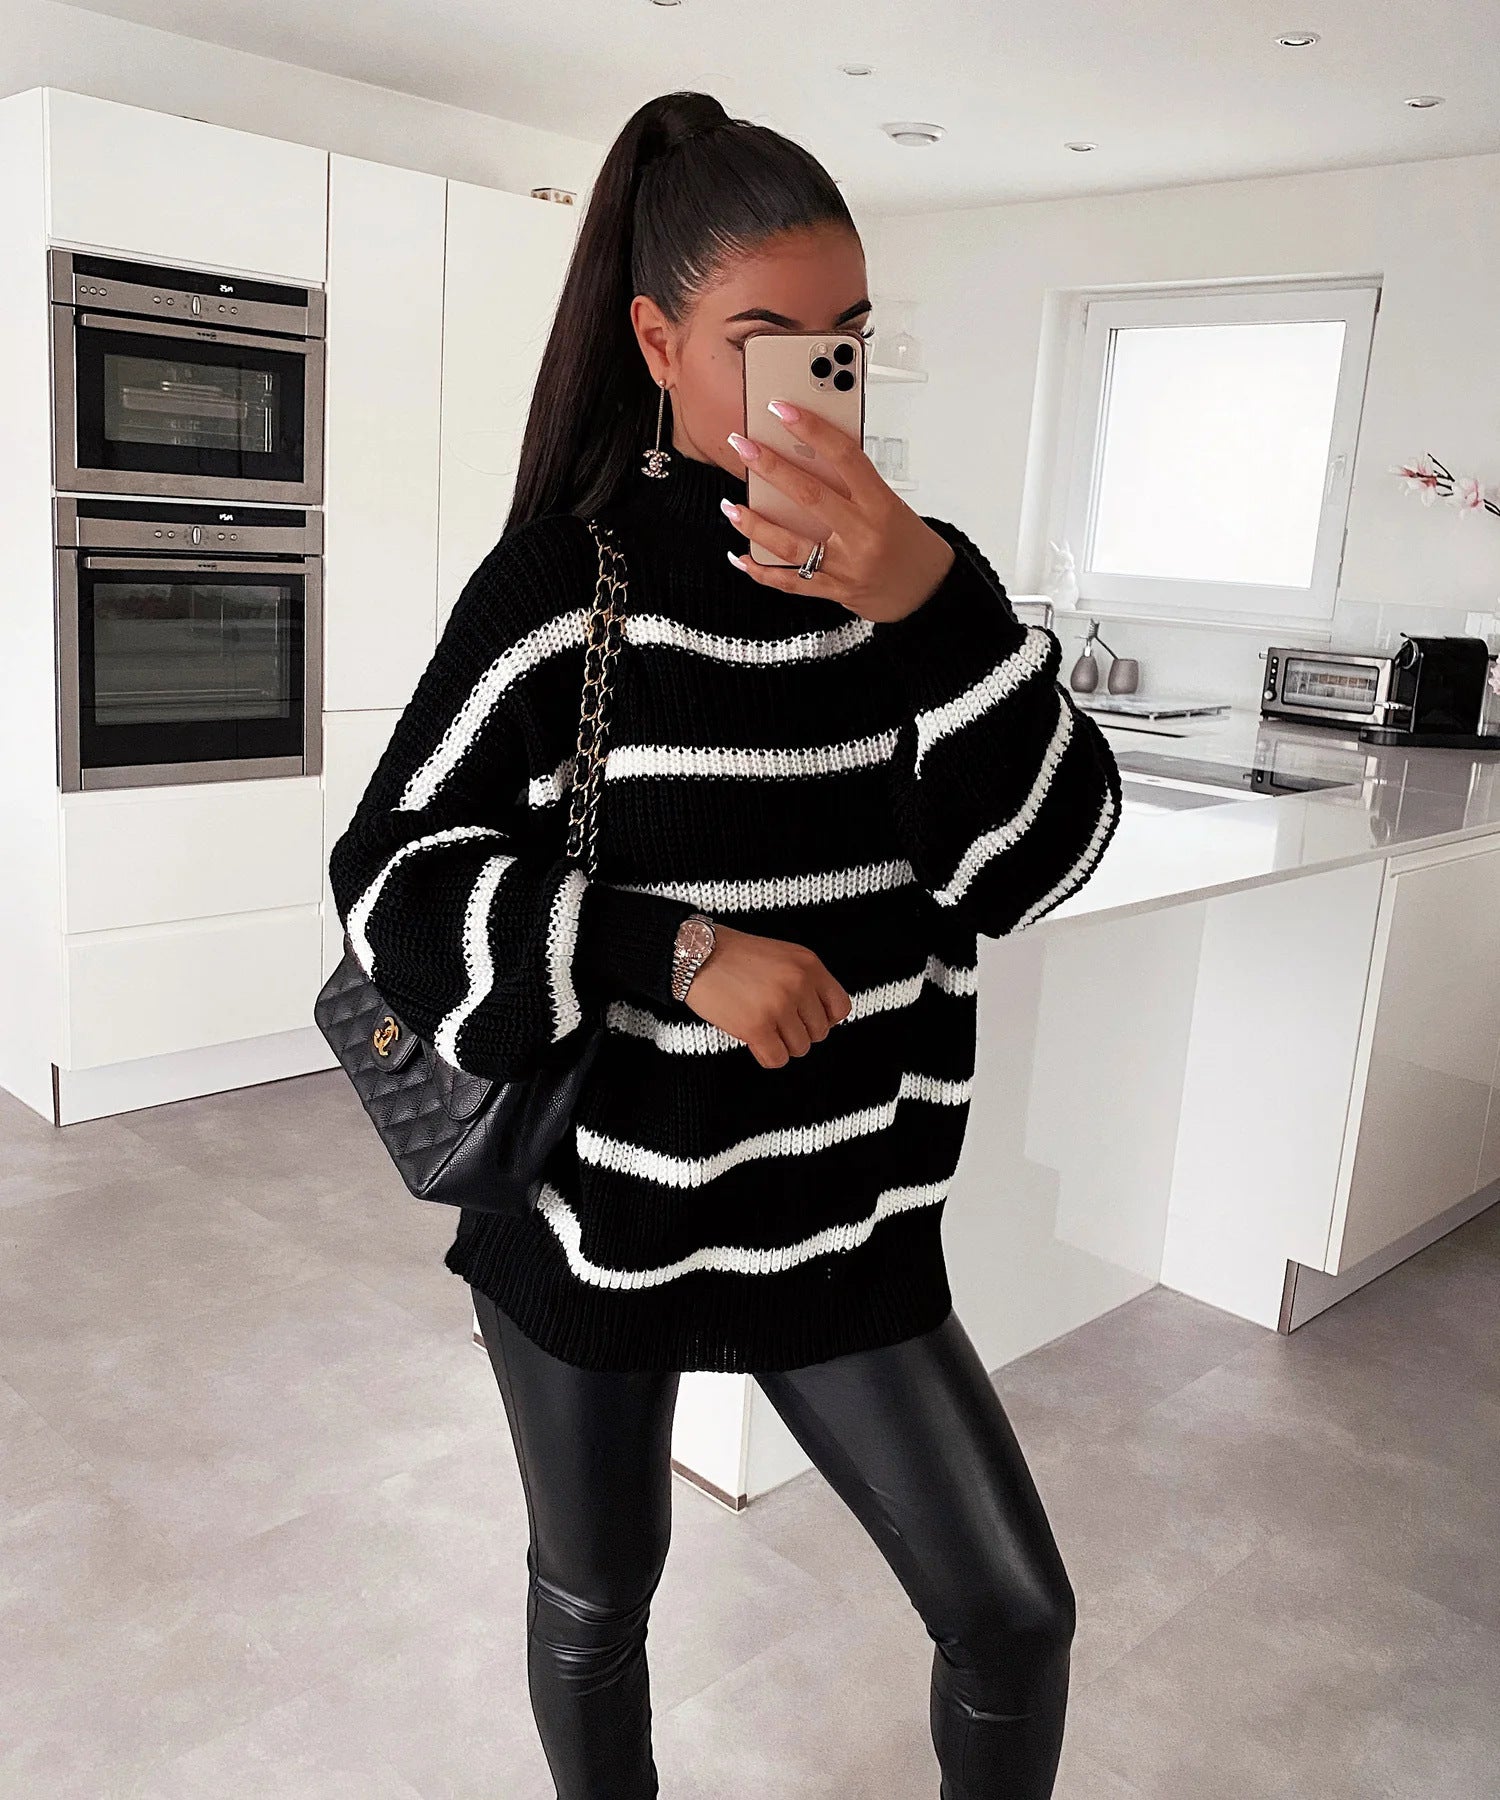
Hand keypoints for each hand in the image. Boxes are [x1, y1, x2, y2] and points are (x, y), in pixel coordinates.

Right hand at [682, 923, 852, 1070]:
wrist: (695, 954)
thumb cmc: (735, 956)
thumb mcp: (782, 956)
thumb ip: (805, 982)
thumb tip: (821, 1021)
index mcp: (809, 964)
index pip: (840, 1008)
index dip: (824, 1019)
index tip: (804, 1018)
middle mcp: (799, 984)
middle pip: (819, 1032)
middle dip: (798, 1032)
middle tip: (775, 1022)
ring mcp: (778, 1006)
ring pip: (800, 1048)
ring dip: (781, 1044)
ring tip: (761, 1027)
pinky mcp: (756, 1027)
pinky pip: (777, 1059)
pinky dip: (766, 1055)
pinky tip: (752, 1040)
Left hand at [723, 403, 955, 620]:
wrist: (929, 594)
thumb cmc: (910, 544)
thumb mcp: (892, 506)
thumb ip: (854, 487)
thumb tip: (807, 458)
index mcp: (882, 506)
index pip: (845, 457)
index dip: (812, 429)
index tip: (782, 409)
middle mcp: (863, 536)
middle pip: (809, 497)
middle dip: (770, 468)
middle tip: (743, 447)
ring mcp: (846, 568)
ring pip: (791, 544)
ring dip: (754, 525)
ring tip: (731, 507)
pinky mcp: (834, 592)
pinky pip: (790, 583)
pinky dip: (762, 571)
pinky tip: (740, 557)